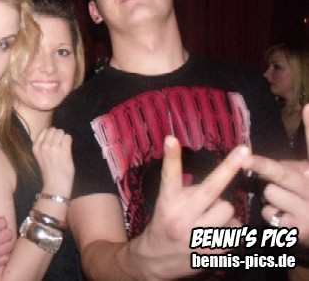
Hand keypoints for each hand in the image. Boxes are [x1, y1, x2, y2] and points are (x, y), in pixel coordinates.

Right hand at [32, 127, 73, 197]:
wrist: (55, 186)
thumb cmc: (49, 172)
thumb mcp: (40, 156)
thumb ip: (43, 144)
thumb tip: (53, 133)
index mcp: (35, 147)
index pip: (44, 130)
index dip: (50, 135)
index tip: (53, 142)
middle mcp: (43, 146)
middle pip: (53, 129)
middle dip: (58, 135)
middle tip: (59, 145)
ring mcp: (53, 148)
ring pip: (61, 132)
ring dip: (64, 138)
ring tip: (63, 147)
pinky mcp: (64, 151)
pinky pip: (68, 137)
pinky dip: (69, 141)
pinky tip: (67, 149)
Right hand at [131, 135, 250, 278]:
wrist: (155, 261)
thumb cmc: (164, 224)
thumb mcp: (167, 205)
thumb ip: (187, 192)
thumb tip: (218, 180)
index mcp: (168, 204)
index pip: (170, 177)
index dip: (171, 158)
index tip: (171, 138)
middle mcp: (181, 218)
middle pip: (210, 190)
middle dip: (229, 168)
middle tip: (244, 150)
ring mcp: (198, 237)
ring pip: (228, 209)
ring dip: (224, 211)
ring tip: (211, 218)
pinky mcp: (212, 252)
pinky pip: (235, 230)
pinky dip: (230, 228)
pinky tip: (217, 233)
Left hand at [241, 103, 308, 246]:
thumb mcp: (308, 171)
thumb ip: (299, 154)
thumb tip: (306, 111)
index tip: (308, 108)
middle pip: (283, 173)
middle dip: (263, 165)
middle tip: (246, 159)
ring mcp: (307, 210)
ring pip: (270, 193)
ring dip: (269, 195)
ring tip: (284, 200)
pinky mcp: (299, 229)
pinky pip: (268, 214)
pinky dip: (270, 214)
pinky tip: (283, 217)